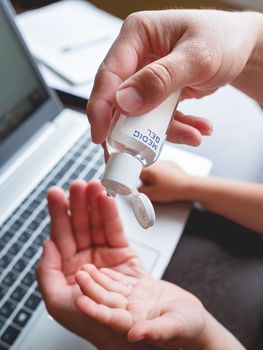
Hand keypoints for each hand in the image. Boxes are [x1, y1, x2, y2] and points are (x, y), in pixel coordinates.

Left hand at [36, 180, 155, 349]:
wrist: (153, 339)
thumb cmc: (107, 333)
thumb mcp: (64, 308)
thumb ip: (49, 278)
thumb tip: (45, 247)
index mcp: (69, 277)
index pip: (61, 240)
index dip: (59, 216)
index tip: (58, 196)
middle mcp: (87, 266)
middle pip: (79, 228)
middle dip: (78, 205)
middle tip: (78, 185)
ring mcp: (107, 260)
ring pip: (98, 226)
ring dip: (95, 205)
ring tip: (94, 186)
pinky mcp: (125, 257)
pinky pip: (116, 233)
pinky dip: (112, 216)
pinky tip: (107, 201)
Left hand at [74, 264, 206, 349]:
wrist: (195, 319)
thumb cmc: (190, 329)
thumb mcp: (176, 327)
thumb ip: (157, 331)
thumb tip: (135, 334)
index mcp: (136, 325)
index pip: (110, 319)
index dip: (94, 310)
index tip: (79, 301)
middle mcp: (131, 313)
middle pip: (107, 300)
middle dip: (91, 288)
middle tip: (78, 276)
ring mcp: (135, 301)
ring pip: (112, 288)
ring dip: (97, 279)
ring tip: (84, 269)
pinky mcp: (140, 290)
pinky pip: (122, 281)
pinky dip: (111, 275)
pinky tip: (101, 269)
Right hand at [87, 10, 260, 144]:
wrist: (242, 49)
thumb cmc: (224, 40)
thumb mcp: (197, 58)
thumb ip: (161, 79)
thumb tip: (126, 102)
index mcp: (137, 35)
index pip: (109, 74)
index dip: (100, 108)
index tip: (101, 136)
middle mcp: (137, 56)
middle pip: (120, 100)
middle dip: (133, 130)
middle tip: (140, 151)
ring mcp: (147, 77)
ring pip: (142, 115)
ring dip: (166, 131)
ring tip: (193, 135)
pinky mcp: (158, 93)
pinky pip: (159, 118)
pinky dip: (178, 128)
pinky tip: (197, 129)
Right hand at [140, 160, 191, 202]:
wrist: (188, 186)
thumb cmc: (173, 189)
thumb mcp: (152, 194)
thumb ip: (140, 192)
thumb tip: (137, 190)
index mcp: (149, 168)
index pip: (134, 172)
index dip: (135, 182)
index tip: (140, 187)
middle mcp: (155, 162)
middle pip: (143, 171)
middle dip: (146, 180)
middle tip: (153, 188)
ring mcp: (164, 162)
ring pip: (152, 170)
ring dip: (154, 177)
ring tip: (161, 185)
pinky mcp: (170, 164)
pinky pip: (161, 169)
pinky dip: (162, 175)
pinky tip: (166, 182)